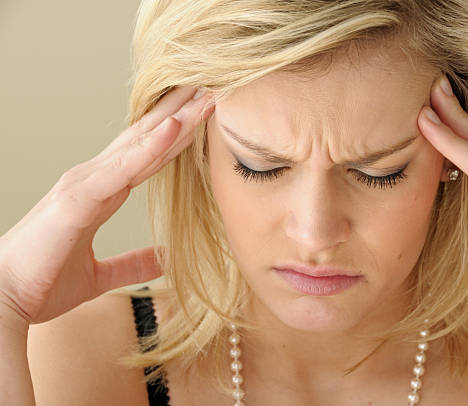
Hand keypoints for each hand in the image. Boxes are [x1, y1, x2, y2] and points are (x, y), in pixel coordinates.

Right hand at [0, 86, 213, 331]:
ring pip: (140, 146)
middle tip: (210, 89)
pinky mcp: (79, 198)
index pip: (146, 155)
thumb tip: (163, 258)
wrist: (3, 299)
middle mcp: (93, 179)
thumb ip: (132, 263)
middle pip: (145, 139)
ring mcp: (85, 184)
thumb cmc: (42, 282)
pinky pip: (123, 168)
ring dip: (175, 120)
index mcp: (99, 192)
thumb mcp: (100, 274)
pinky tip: (174, 126)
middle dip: (179, 113)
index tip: (201, 114)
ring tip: (204, 96)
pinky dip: (150, 147)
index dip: (174, 134)